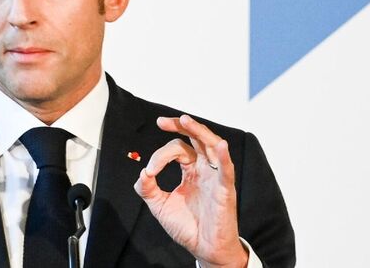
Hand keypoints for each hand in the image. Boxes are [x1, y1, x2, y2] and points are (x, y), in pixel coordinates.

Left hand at [134, 115, 246, 267]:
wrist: (203, 249)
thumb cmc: (187, 227)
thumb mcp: (160, 206)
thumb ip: (148, 189)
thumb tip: (142, 173)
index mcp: (190, 170)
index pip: (176, 149)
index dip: (159, 156)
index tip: (150, 171)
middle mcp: (204, 169)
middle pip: (195, 139)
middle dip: (180, 126)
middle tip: (162, 121)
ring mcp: (215, 177)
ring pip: (211, 146)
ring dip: (199, 131)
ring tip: (185, 120)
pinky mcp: (225, 190)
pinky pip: (227, 170)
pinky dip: (224, 156)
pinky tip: (220, 145)